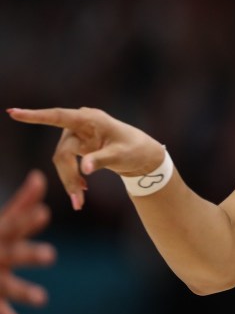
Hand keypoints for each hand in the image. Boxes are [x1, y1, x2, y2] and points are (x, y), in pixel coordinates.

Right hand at [0, 170, 55, 313]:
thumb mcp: (0, 224)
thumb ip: (22, 203)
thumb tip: (41, 176)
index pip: (12, 226)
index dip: (26, 220)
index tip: (44, 213)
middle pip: (11, 255)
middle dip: (27, 255)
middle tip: (49, 255)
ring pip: (8, 287)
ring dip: (23, 292)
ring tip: (41, 297)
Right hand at [6, 107, 164, 210]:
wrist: (143, 155)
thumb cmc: (135, 150)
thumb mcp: (122, 155)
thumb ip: (102, 160)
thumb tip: (85, 168)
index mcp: (91, 119)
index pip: (58, 116)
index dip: (35, 116)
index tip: (13, 112)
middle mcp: (80, 125)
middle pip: (62, 152)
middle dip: (68, 176)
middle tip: (79, 200)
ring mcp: (77, 135)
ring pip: (62, 160)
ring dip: (69, 180)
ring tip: (80, 201)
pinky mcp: (77, 147)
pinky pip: (66, 164)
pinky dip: (72, 178)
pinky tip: (81, 193)